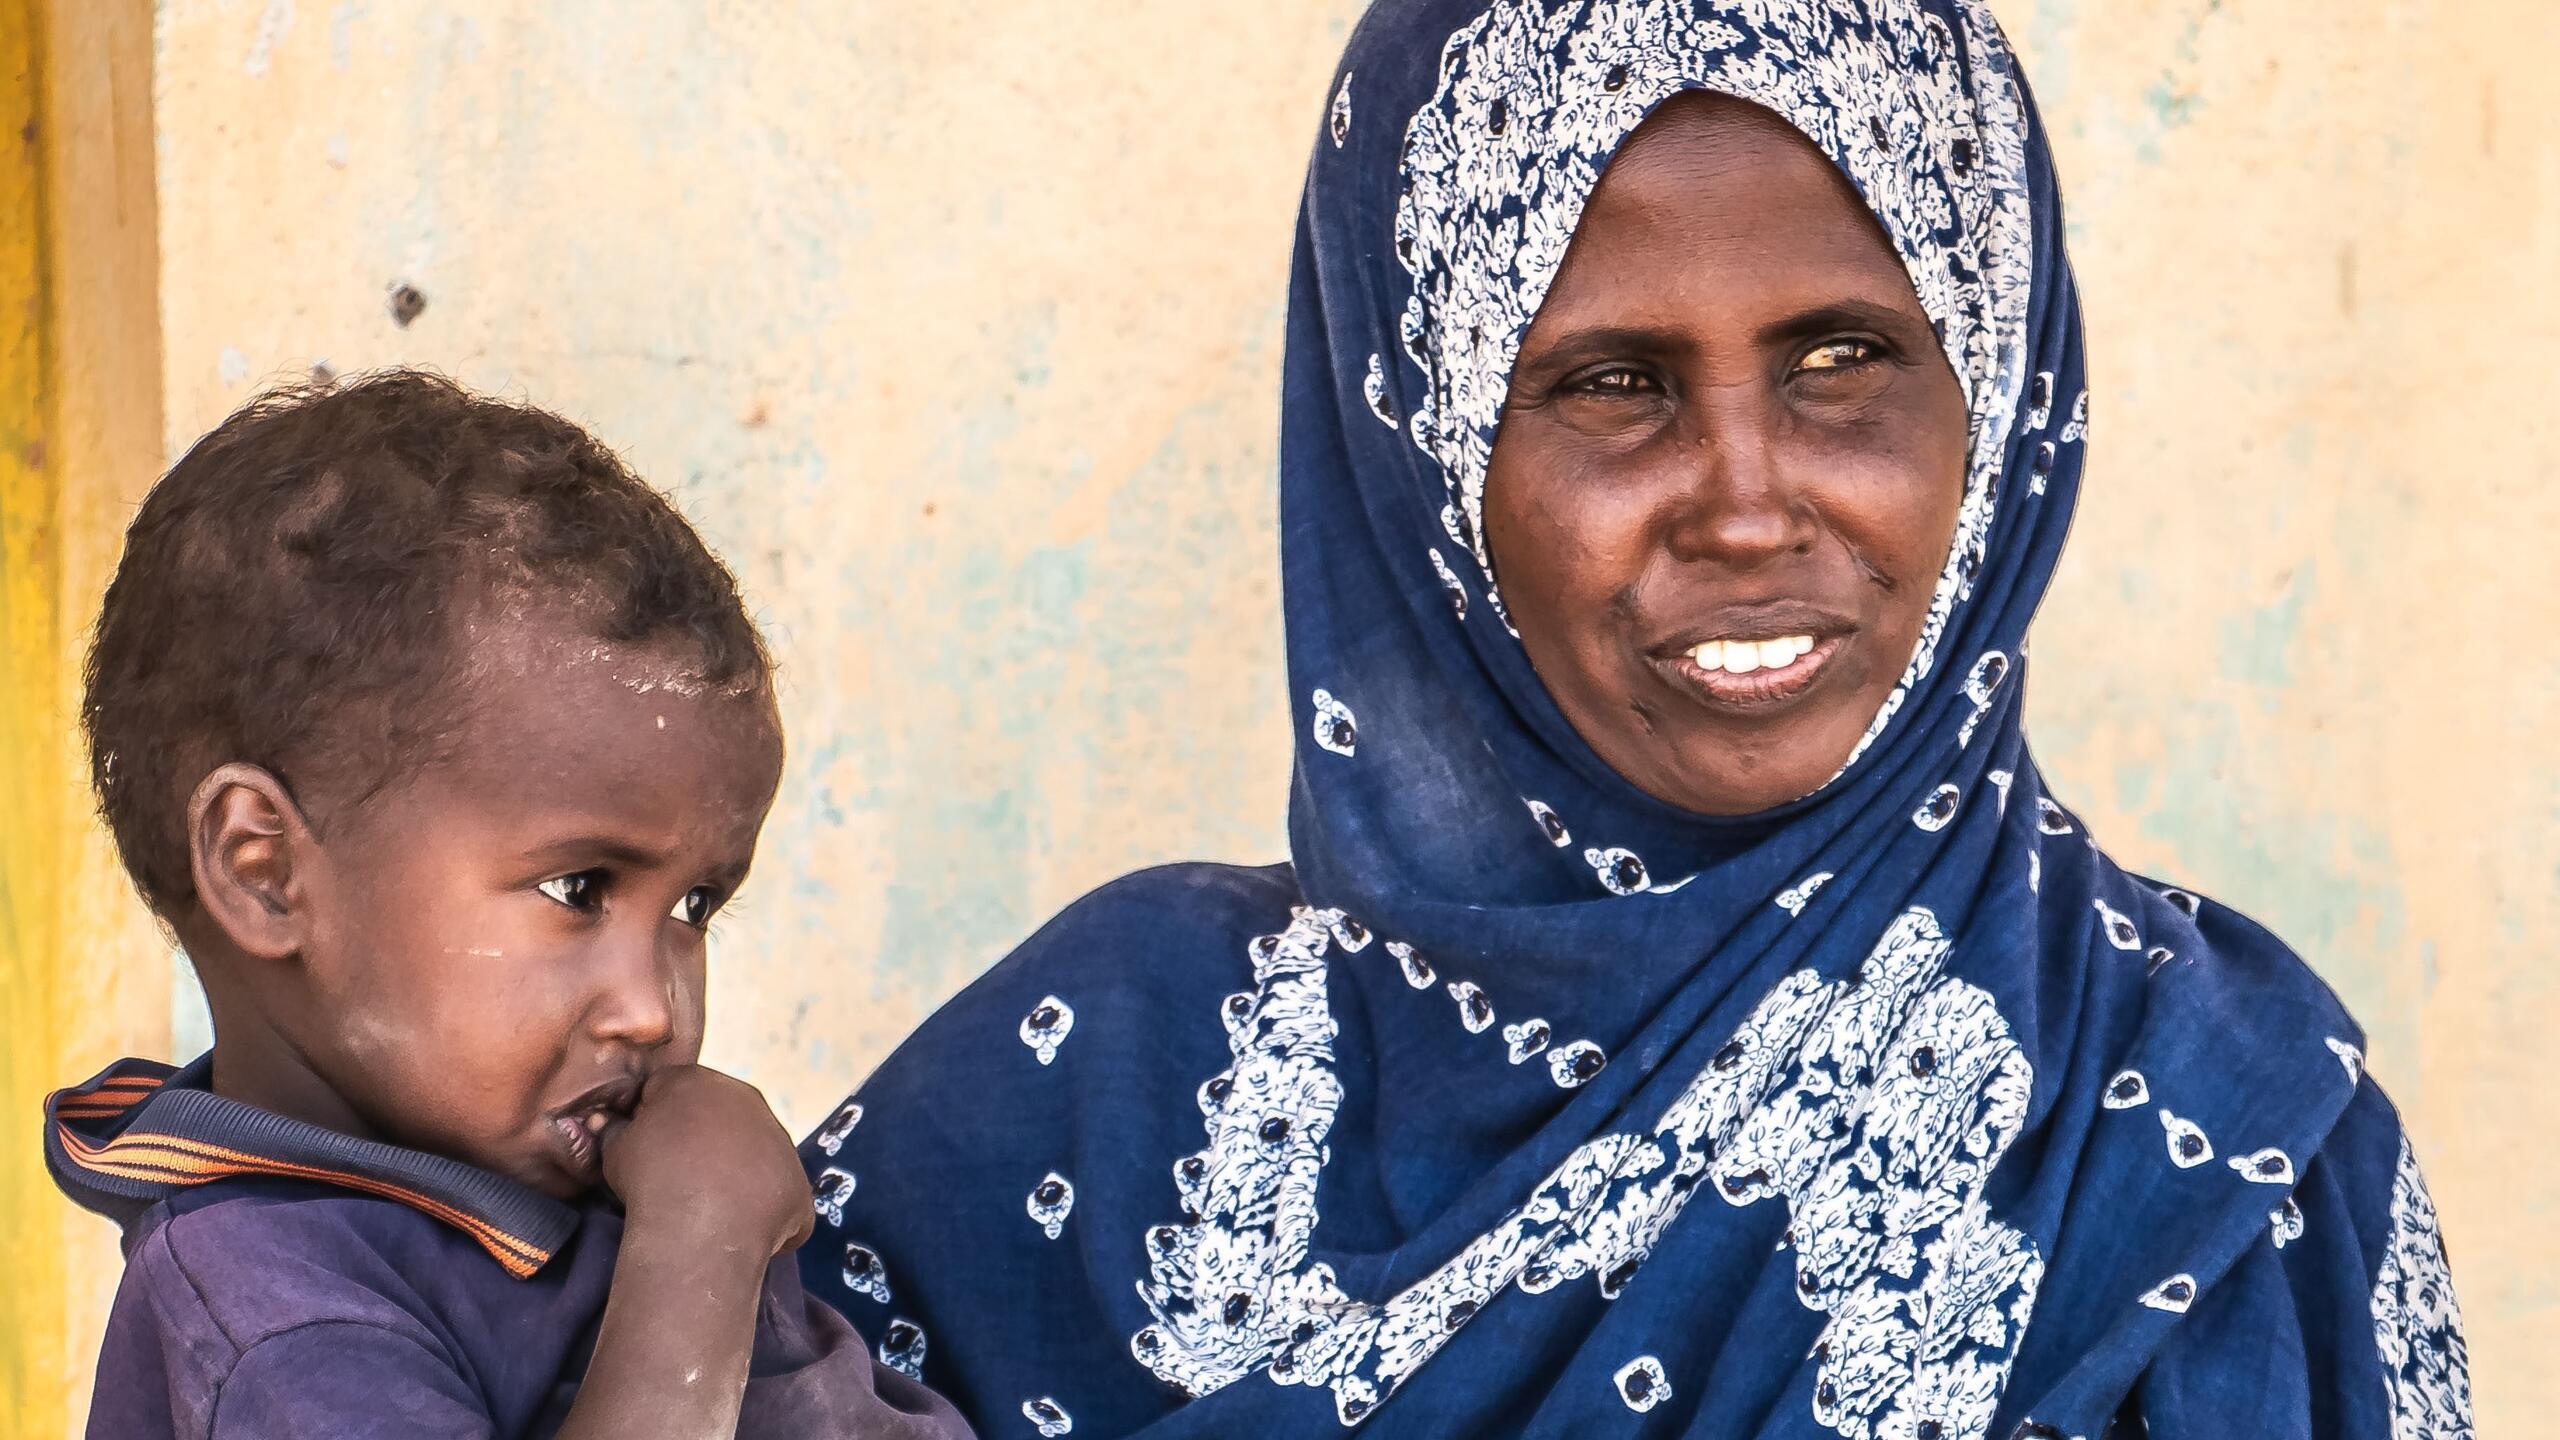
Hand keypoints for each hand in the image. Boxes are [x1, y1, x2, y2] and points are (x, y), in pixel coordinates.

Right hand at [599, 1063, 814, 1256]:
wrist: (699, 1226)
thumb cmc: (650, 1179)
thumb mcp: (615, 1149)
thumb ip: (614, 1128)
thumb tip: (605, 1121)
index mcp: (698, 1081)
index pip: (671, 1089)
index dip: (654, 1118)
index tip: (646, 1149)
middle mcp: (746, 1099)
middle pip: (720, 1115)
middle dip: (702, 1140)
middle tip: (679, 1177)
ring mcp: (779, 1138)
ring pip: (753, 1152)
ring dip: (736, 1172)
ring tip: (709, 1206)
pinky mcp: (798, 1180)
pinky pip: (776, 1193)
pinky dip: (760, 1210)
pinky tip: (737, 1229)